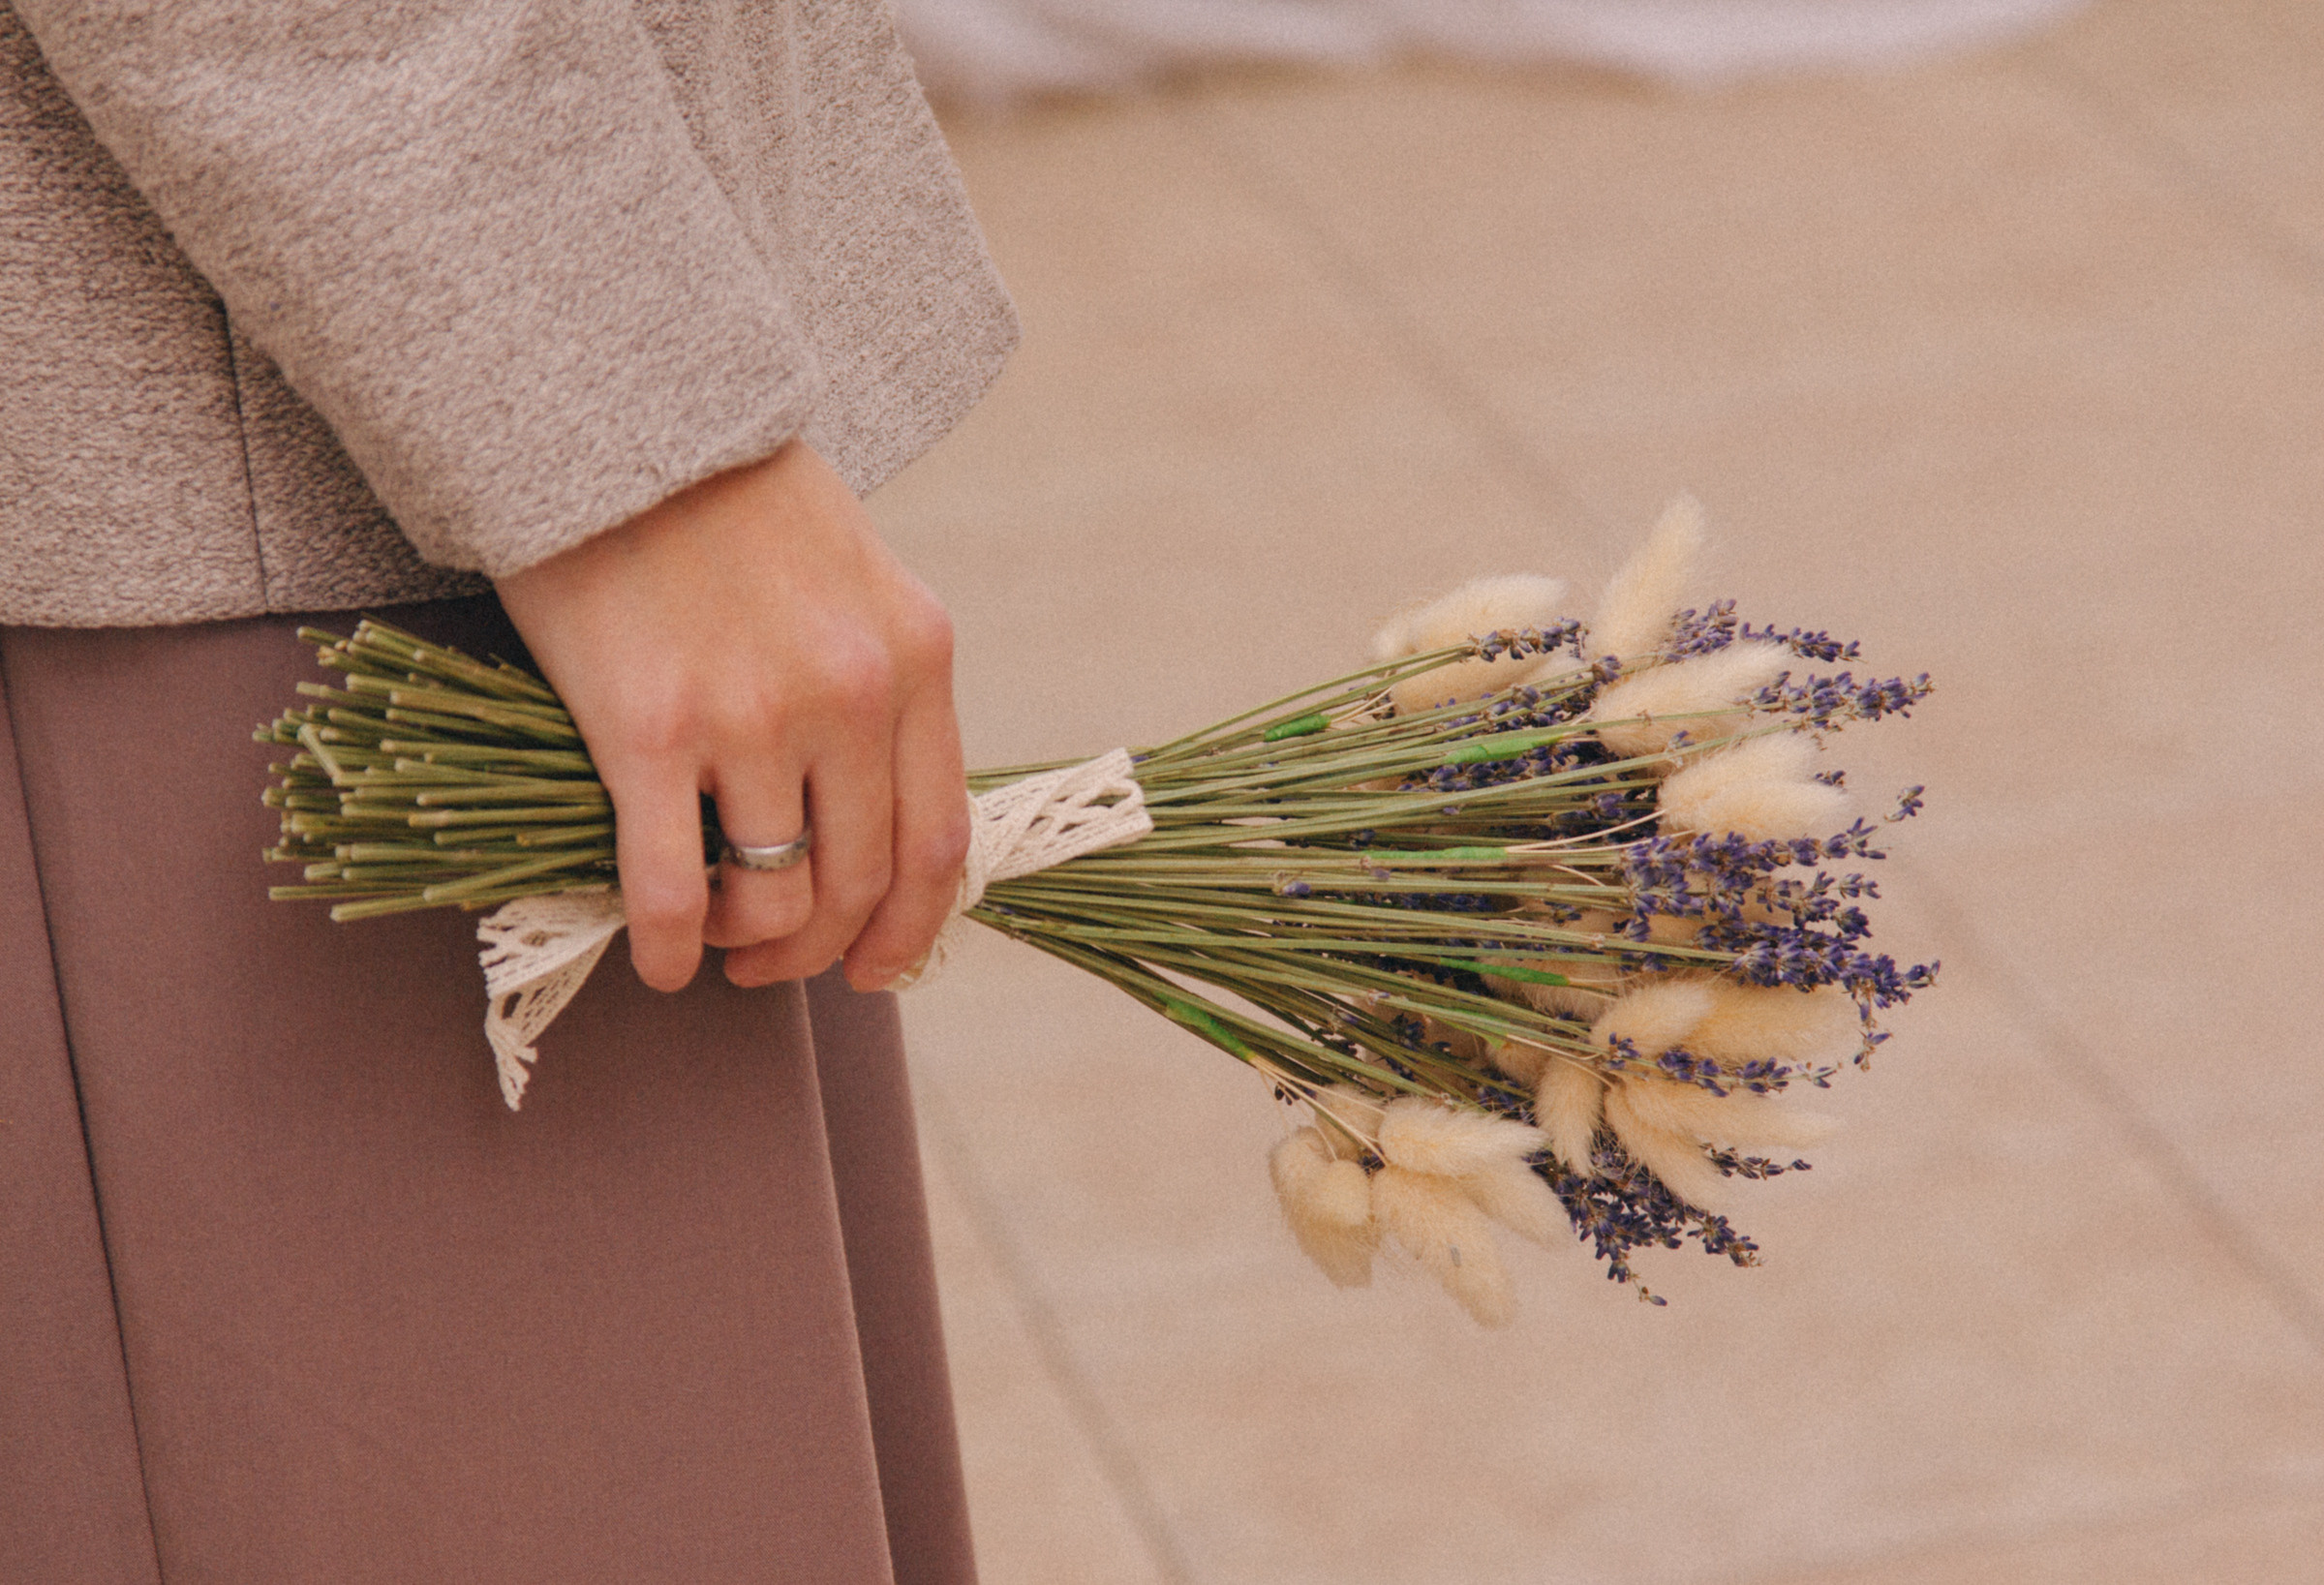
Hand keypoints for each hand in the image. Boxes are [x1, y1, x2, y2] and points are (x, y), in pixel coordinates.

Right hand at [493, 441, 969, 992]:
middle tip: (776, 967)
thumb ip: (877, 685)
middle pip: (859, 881)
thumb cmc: (728, 498)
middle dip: (820, 949)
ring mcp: (753, 715)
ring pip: (773, 897)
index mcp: (917, 655)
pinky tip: (657, 961)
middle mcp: (852, 694)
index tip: (875, 961)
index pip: (940, 838)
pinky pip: (673, 891)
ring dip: (747, 948)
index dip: (911, 926)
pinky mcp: (649, 729)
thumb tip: (870, 816)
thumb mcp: (854, 577)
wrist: (612, 412)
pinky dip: (669, 950)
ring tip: (717, 948)